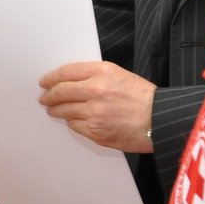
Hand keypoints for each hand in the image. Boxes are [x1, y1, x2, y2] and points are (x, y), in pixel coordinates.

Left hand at [38, 61, 155, 153]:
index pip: (66, 72)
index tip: (44, 81)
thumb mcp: (120, 75)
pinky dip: (71, 122)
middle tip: (44, 97)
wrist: (159, 120)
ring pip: (64, 110)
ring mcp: (94, 112)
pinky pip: (74, 125)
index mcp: (102, 72)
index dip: (51, 78)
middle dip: (49, 95)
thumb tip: (71, 81)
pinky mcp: (95, 131)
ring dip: (56, 110)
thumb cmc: (143, 98)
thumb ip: (95, 76)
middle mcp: (96, 90)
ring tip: (53, 110)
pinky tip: (71, 120)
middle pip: (60, 91)